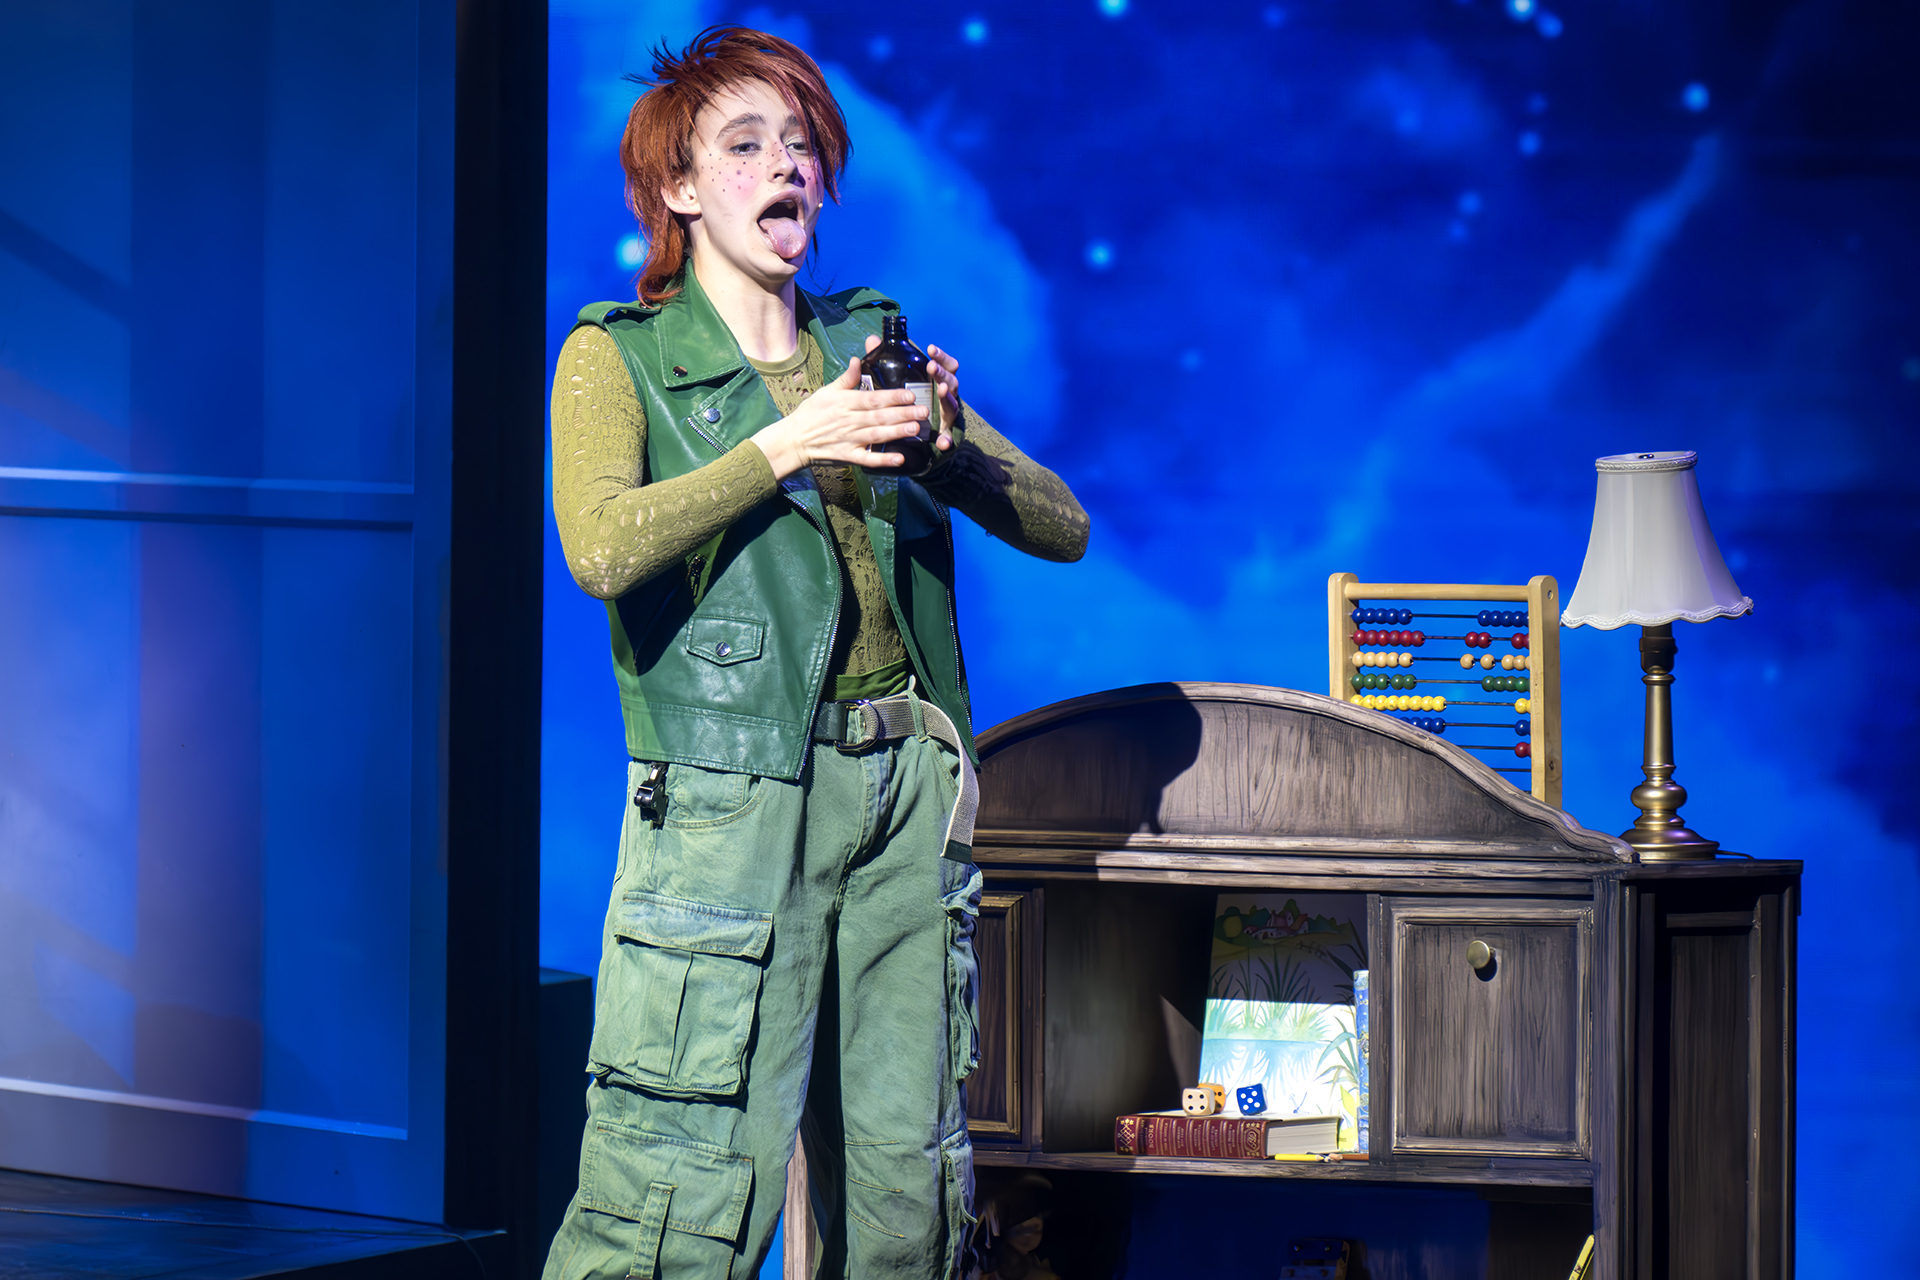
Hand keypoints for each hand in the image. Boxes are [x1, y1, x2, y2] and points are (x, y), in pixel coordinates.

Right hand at [750, 354, 927, 479]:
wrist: (794, 440)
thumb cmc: (811, 413)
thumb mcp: (827, 391)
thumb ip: (847, 378)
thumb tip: (858, 359)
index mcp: (846, 402)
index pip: (873, 398)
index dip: (893, 396)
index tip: (911, 394)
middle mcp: (850, 421)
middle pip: (880, 416)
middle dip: (903, 414)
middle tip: (923, 411)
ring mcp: (849, 440)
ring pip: (877, 435)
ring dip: (897, 432)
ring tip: (915, 429)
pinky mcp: (848, 456)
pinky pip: (868, 459)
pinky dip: (883, 460)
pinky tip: (899, 459)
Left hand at [863, 334, 962, 457]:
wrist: (923, 434)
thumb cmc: (913, 401)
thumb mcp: (901, 381)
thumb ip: (887, 361)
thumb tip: (872, 340)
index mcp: (938, 382)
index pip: (945, 365)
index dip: (940, 356)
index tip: (930, 349)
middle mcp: (946, 396)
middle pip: (951, 381)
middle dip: (942, 373)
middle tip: (931, 367)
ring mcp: (948, 415)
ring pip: (952, 405)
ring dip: (947, 397)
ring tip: (942, 390)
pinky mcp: (945, 434)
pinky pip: (948, 437)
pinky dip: (946, 439)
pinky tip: (942, 442)